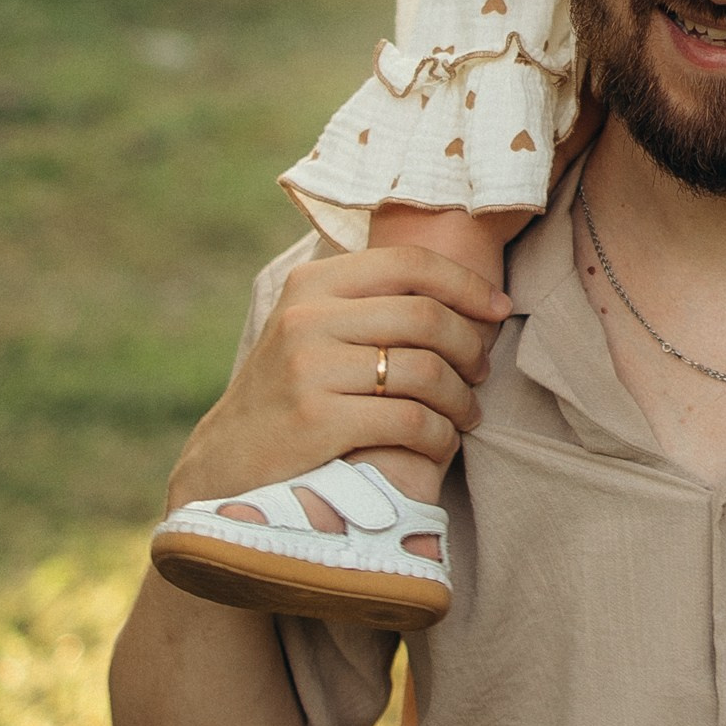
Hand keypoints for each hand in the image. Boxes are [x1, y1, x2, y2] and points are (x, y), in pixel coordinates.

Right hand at [164, 245, 510, 512]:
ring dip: (462, 397)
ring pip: (425, 371)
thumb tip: (458, 282)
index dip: (466, 284)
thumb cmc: (290, 391)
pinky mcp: (317, 420)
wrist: (226, 462)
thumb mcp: (311, 327)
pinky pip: (410, 421)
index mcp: (312, 283)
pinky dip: (440, 435)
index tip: (499, 309)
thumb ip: (366, 300)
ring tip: (468, 413)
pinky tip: (442, 443)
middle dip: (471, 346)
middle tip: (481, 371)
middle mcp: (307, 317)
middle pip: (426, 317)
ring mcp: (309, 368)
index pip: (410, 263)